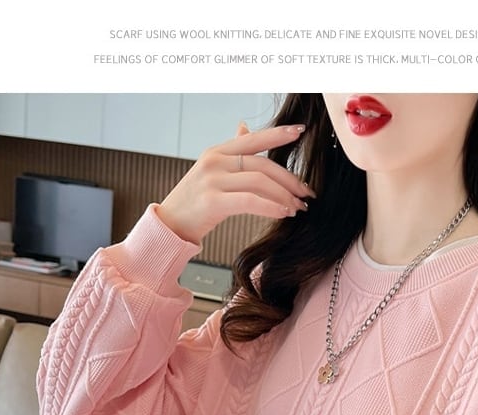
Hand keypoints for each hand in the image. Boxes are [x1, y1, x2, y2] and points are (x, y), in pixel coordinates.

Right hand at [156, 121, 313, 244]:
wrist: (170, 225)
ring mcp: (212, 180)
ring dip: (284, 196)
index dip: (278, 134)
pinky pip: (250, 201)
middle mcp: (214, 161)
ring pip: (259, 182)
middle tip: (307, 193)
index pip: (253, 139)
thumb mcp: (211, 170)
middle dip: (289, 179)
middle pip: (262, 165)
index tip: (301, 131)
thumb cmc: (195, 201)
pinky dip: (271, 207)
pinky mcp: (212, 201)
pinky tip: (284, 213)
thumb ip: (231, 151)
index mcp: (217, 152)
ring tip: (298, 208)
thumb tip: (245, 127)